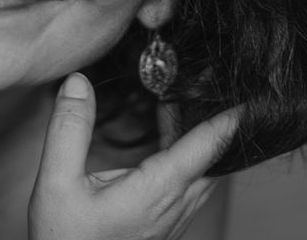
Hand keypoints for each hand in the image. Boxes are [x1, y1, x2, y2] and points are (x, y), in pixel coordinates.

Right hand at [29, 73, 238, 239]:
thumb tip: (78, 82)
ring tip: (190, 104)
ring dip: (203, 140)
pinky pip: (191, 186)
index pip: (207, 147)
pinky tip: (171, 140)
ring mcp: (172, 221)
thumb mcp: (56, 181)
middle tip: (207, 86)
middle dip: (217, 121)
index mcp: (156, 192)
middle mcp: (174, 208)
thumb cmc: (64, 239)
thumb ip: (69, 129)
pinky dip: (190, 156)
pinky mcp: (164, 227)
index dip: (230, 118)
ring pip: (206, 173)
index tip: (250, 94)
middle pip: (215, 158)